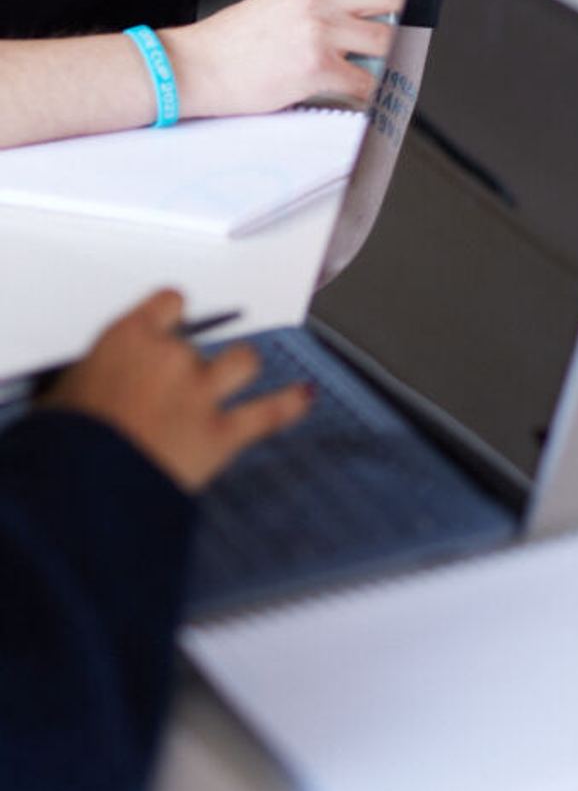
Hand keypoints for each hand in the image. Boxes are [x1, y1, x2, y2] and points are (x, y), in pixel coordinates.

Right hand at [41, 290, 309, 493]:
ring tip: (237, 374)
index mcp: (128, 339)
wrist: (82, 488)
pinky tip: (304, 397)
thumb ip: (92, 380)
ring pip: (242, 361)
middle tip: (171, 385)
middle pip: (197, 342)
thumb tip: (92, 386)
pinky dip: (289, 404)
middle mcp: (172, 357)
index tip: (173, 320)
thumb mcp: (61, 396)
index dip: (173, 314)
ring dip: (239, 368)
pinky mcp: (220, 435)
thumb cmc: (62, 444)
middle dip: (188, 362)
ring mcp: (201, 394)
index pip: (168, 302)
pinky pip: (267, 413)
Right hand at [163, 0, 418, 116]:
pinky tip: (374, 96)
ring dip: (398, 55)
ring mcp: (317, 29)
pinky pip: (367, 81)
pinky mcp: (315, 66)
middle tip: (428, 26)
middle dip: (418, 12)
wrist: (198, 67)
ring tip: (394, 66)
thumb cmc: (243, 37)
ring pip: (388, 38)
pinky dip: (377, 92)